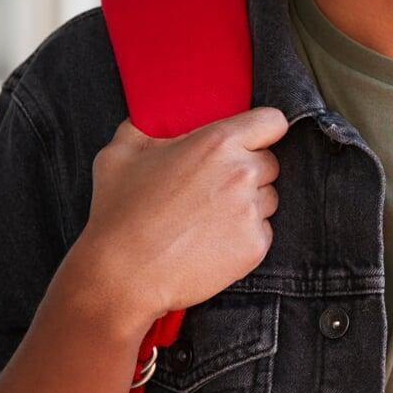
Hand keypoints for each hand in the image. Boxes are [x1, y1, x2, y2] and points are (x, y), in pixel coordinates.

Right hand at [77, 106, 286, 323]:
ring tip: (208, 217)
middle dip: (248, 170)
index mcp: (218, 143)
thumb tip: (152, 115)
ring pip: (267, 198)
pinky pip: (262, 231)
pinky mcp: (255, 246)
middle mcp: (242, 174)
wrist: (122, 277)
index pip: (272, 122)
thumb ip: (144, 125)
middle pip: (270, 162)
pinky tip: (211, 241)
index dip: (263, 129)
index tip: (252, 139)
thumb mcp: (120, 154)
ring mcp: (251, 212)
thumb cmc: (119, 214)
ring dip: (248, 204)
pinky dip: (243, 235)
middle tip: (213, 187)